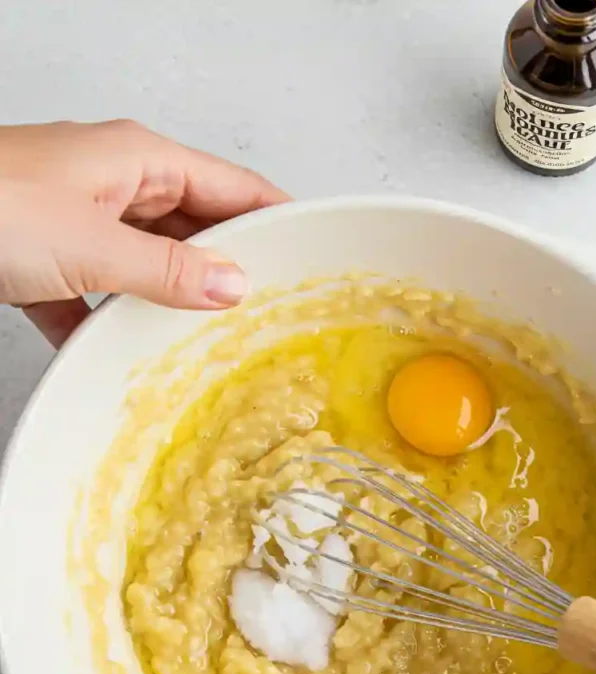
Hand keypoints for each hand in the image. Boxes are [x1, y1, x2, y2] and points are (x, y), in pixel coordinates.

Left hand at [0, 120, 288, 346]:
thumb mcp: (95, 244)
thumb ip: (169, 271)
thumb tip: (235, 286)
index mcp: (138, 159)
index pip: (233, 185)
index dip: (276, 215)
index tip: (314, 250)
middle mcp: (113, 182)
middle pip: (192, 226)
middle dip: (226, 267)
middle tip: (265, 312)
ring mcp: (77, 218)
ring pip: (144, 262)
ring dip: (164, 300)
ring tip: (201, 341)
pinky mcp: (43, 256)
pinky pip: (91, 293)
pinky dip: (102, 322)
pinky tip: (111, 353)